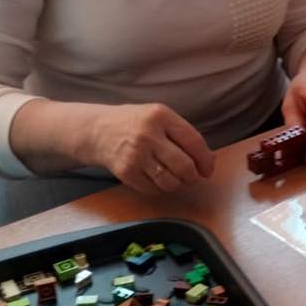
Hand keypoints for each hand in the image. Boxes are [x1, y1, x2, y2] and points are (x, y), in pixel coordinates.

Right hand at [81, 103, 214, 193]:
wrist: (97, 131)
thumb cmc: (134, 123)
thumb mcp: (158, 116)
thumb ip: (182, 133)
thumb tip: (208, 159)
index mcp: (161, 116)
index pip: (194, 141)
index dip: (206, 159)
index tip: (208, 169)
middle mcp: (148, 135)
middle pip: (184, 166)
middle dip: (193, 176)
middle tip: (191, 176)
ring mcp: (135, 154)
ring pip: (170, 182)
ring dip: (177, 184)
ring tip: (174, 177)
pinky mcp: (126, 172)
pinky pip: (153, 189)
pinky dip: (159, 188)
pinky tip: (155, 178)